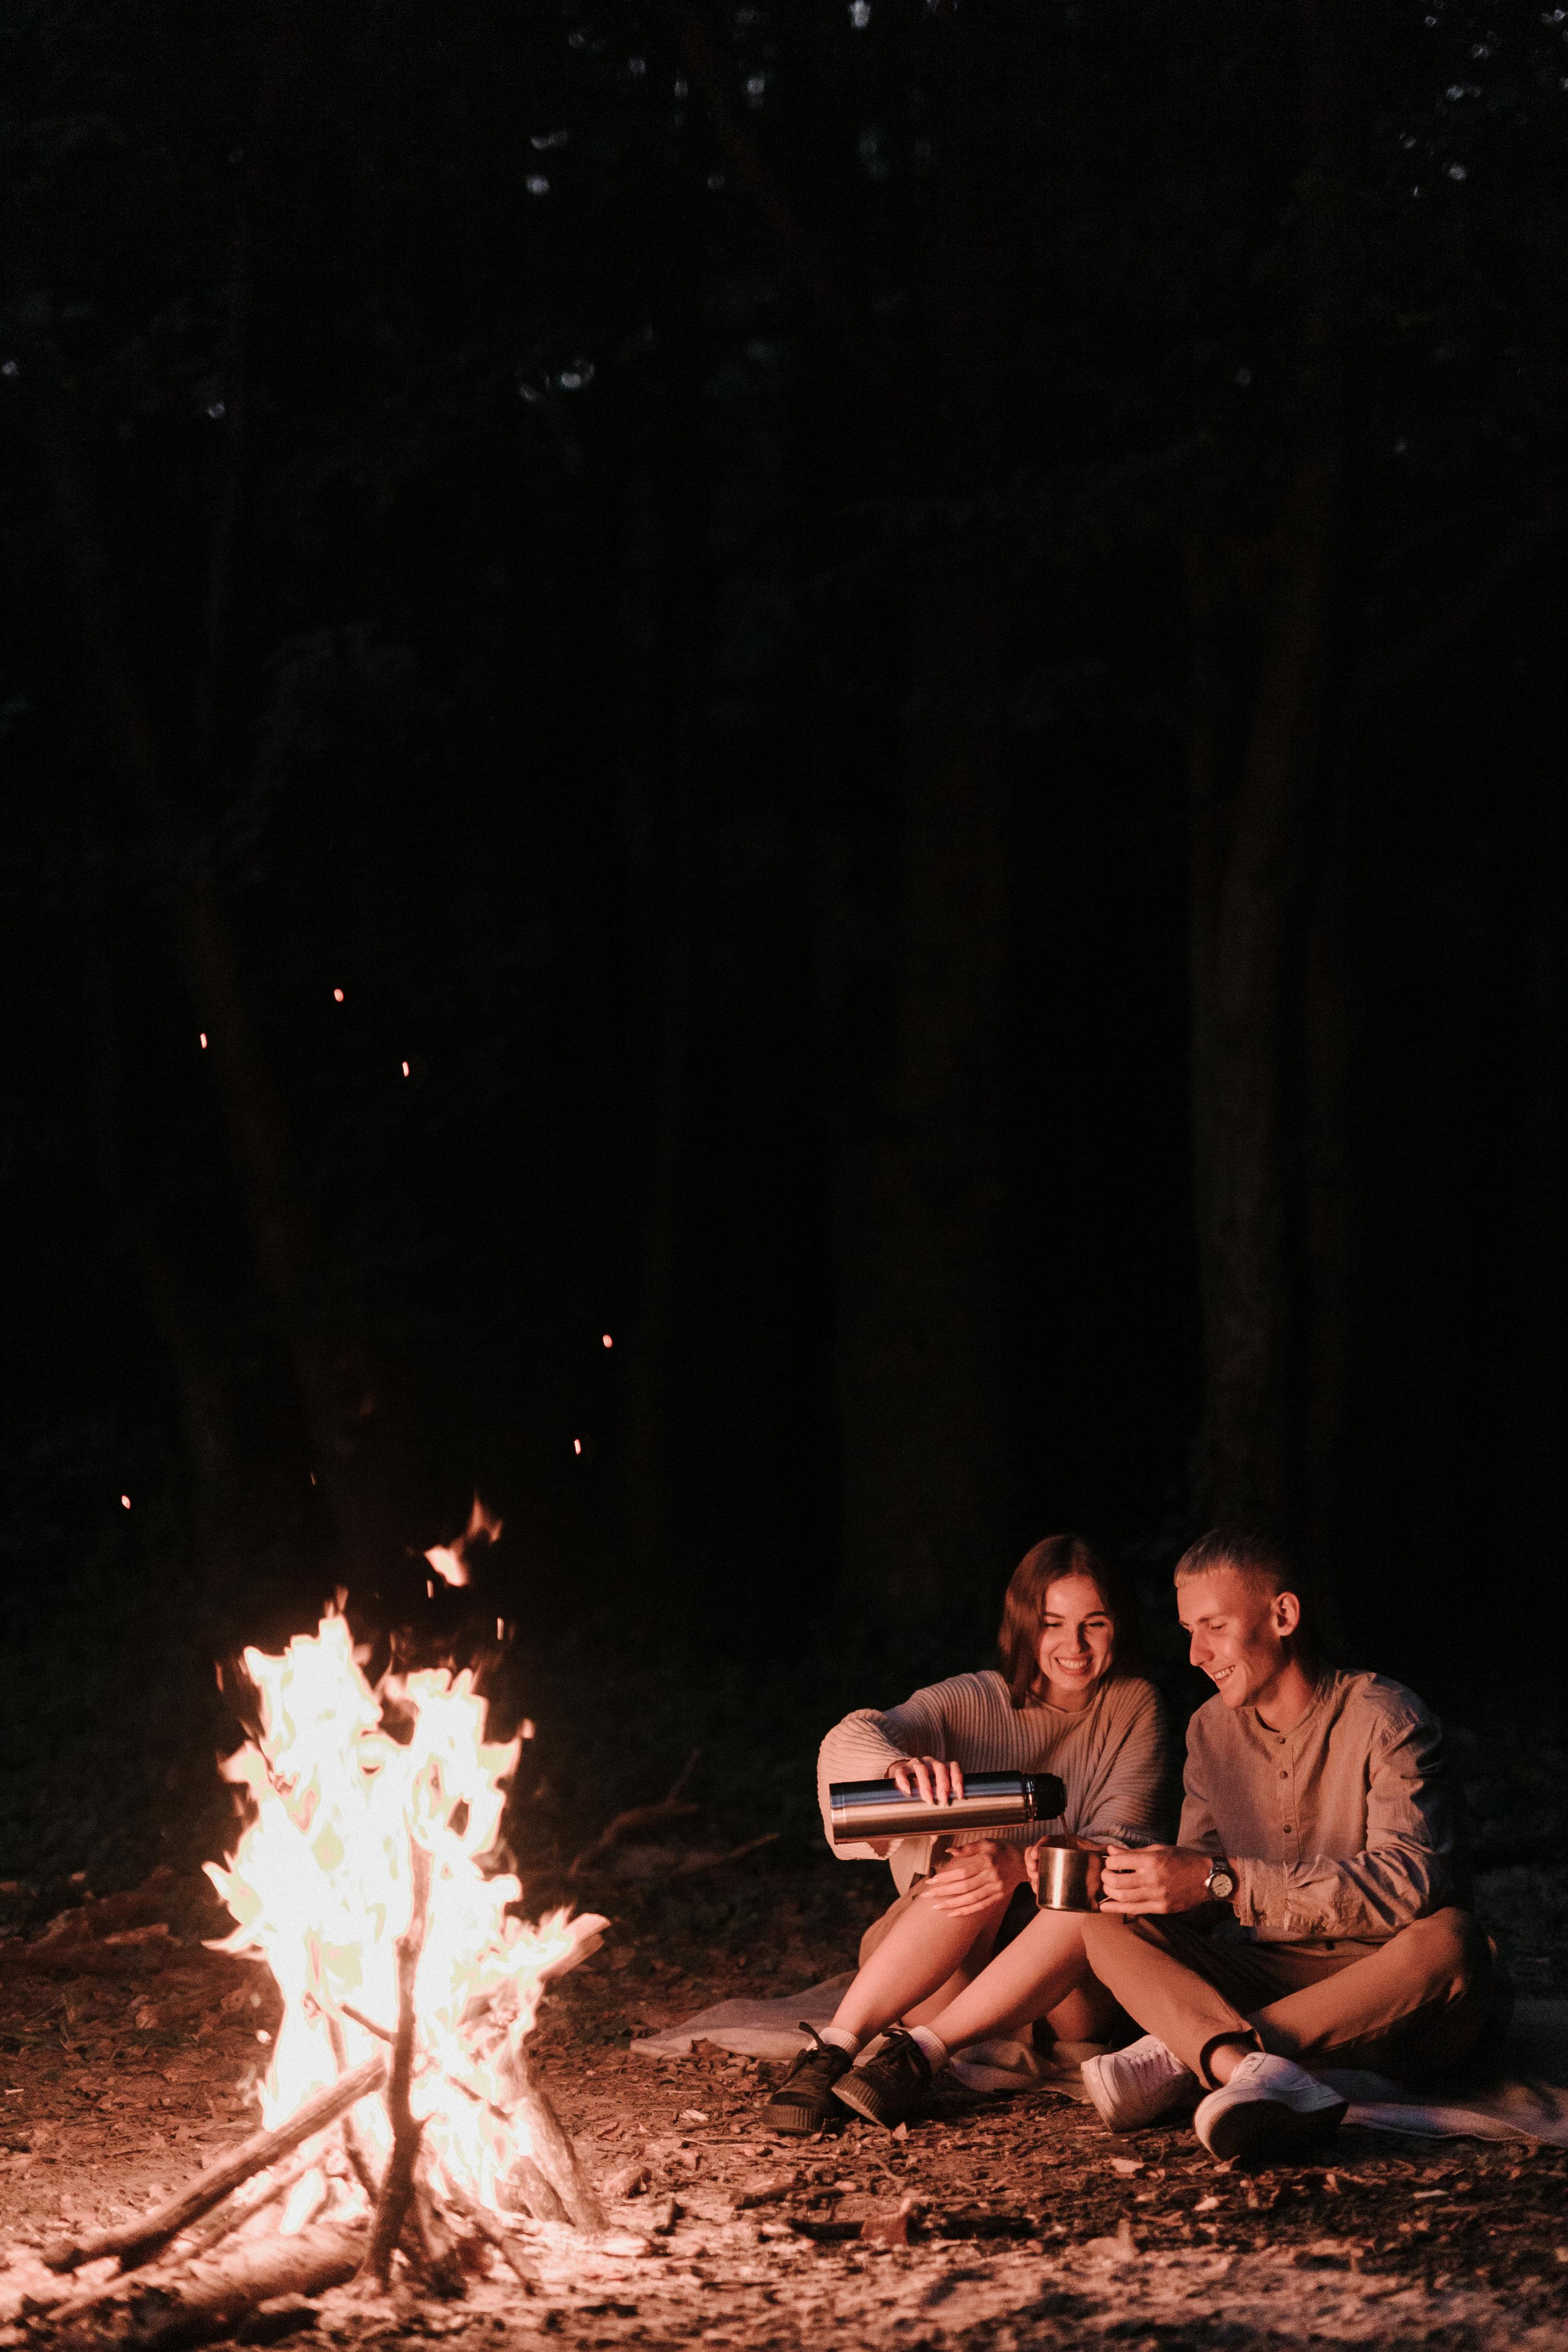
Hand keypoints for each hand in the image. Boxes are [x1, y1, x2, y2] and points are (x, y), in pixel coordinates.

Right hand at [888, 1755, 964, 1805]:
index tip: (959, 1795)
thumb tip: (934, 1837)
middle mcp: (931, 1763)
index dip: (958, 1779)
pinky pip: (902, 1771)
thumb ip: (936, 1811)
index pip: (953, 1767)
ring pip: (922, 1769)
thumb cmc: (924, 1789)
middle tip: (943, 1800)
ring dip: (926, 1783)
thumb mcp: (933, 1794)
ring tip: (928, 1799)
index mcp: (942, 1767)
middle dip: (943, 1784)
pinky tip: (907, 1790)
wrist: (904, 1775)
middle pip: (940, 1767)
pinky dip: (904, 1780)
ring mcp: (916, 1764)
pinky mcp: (902, 1768)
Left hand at [917, 1839, 1021, 1916]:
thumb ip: (968, 1848)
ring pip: (971, 1899)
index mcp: (987, 1861)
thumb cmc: (1003, 1849)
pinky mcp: (997, 1897)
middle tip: (927, 1895)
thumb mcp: (987, 1843)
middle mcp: (991, 1877)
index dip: (946, 1877)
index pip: (962, 1872)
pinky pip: (980, 1906)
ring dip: (952, 1904)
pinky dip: (965, 1910)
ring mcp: (995, 1889)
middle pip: (964, 1887)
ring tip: (936, 1906)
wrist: (1025, 1862)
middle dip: (944, 1892)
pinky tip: (952, 1913)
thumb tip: (949, 1851)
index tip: (931, 1880)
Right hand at [1023, 1833, 1096, 1894]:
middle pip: (1037, 1854)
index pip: (1046, 1840)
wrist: (1088, 1866)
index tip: (1036, 1855)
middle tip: (1034, 1872)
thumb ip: (1100, 1848)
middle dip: (1031, 1862)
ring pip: (1034, 1865)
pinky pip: (1036, 1877)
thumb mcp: (1092, 1849)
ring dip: (1031, 1873)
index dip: (1038, 1846)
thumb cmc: (1088, 1853)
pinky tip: (1036, 1889)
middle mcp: (1052, 1850)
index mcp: (1061, 1841)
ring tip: (1035, 1881)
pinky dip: (1035, 1883)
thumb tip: (1110, 1848)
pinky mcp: (1048, 1874)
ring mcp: (1048, 1862)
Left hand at [1095, 1843, 1215, 1915]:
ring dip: (1109, 1893)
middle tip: (1105, 1875)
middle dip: (1105, 1878)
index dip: (1109, 1862)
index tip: (1109, 1862)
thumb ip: (1133, 1852)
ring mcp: (1157, 1896)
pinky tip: (1106, 1906)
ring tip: (1107, 1888)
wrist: (1207, 1878)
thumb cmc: (1183, 1859)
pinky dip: (1117, 1909)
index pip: (1119, 1863)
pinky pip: (1134, 1910)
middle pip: (1117, 1882)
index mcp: (1152, 1861)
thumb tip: (1110, 1850)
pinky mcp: (1161, 1909)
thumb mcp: (1159, 1849)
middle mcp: (1153, 1879)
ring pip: (1123, 1898)